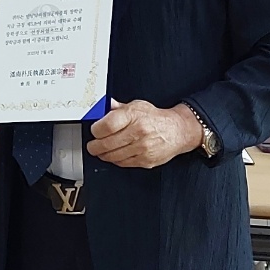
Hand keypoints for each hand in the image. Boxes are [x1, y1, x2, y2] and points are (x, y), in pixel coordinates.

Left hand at [87, 100, 201, 167]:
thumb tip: (100, 106)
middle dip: (94, 146)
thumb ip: (117, 108)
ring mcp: (142, 148)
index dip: (95, 130)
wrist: (177, 131)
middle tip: (92, 145)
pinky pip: (123, 163)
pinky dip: (115, 160)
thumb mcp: (137, 106)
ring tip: (101, 150)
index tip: (94, 130)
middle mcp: (138, 132)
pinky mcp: (145, 161)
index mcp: (134, 116)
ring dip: (103, 155)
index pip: (106, 126)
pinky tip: (115, 154)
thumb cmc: (155, 118)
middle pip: (106, 144)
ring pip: (112, 156)